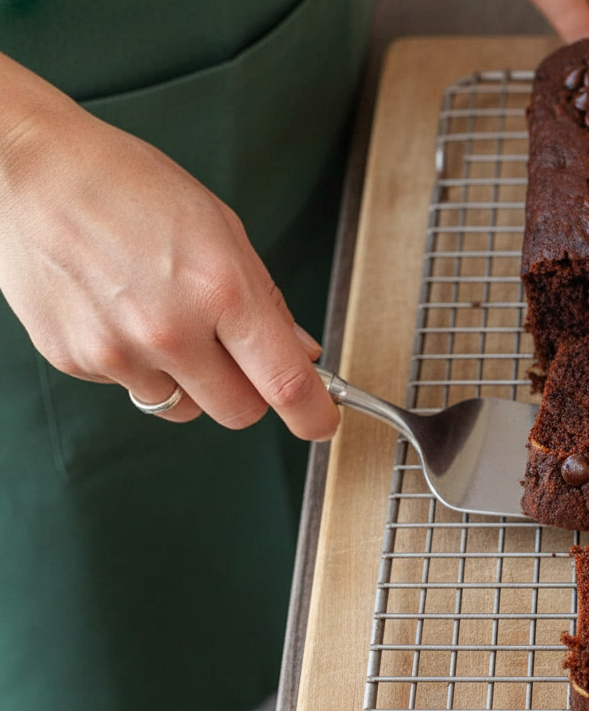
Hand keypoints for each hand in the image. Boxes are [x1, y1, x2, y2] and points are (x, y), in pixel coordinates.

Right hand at [0, 53, 338, 440]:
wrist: (29, 172)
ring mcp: (119, 352)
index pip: (284, 381)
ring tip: (165, 318)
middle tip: (236, 358)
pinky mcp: (76, 361)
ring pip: (183, 407)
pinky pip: (131, 387)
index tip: (321, 422)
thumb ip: (265, 299)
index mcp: (220, 290)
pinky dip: (137, 363)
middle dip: (248, 392)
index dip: (313, 414)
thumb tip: (300, 349)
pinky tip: (121, 311)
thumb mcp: (221, 229)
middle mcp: (171, 330)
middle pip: (238, 412)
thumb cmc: (127, 186)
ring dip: (189, 379)